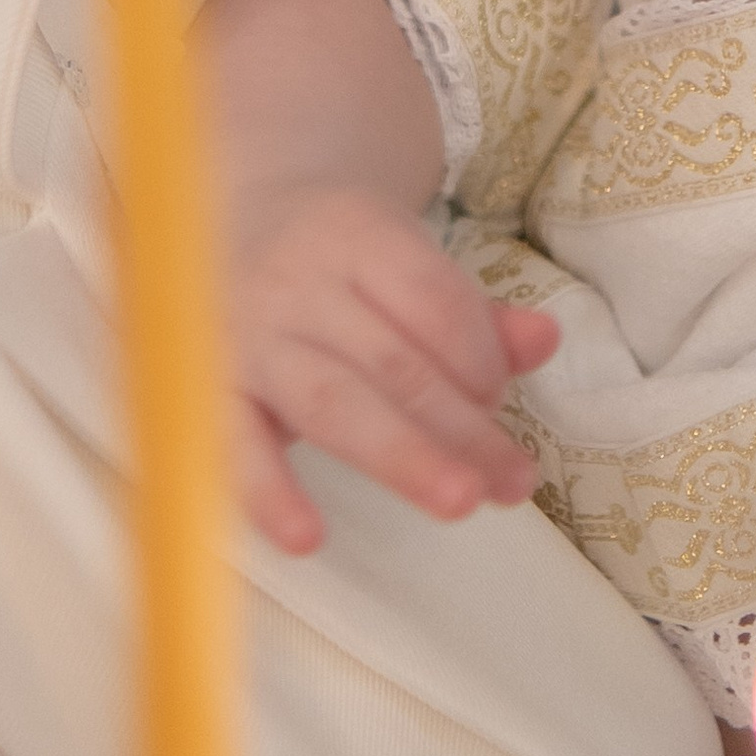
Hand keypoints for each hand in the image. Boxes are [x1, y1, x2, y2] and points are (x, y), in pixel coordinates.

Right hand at [232, 180, 559, 558]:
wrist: (231, 218)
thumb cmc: (337, 255)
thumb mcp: (404, 256)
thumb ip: (473, 310)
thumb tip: (546, 341)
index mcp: (354, 231)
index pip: (431, 299)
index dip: (479, 356)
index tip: (499, 398)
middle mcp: (296, 280)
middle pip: (392, 361)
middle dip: (461, 426)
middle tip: (513, 483)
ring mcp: (248, 335)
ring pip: (331, 402)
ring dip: (402, 456)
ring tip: (461, 502)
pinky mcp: (208, 386)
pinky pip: (232, 443)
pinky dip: (267, 492)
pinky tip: (306, 537)